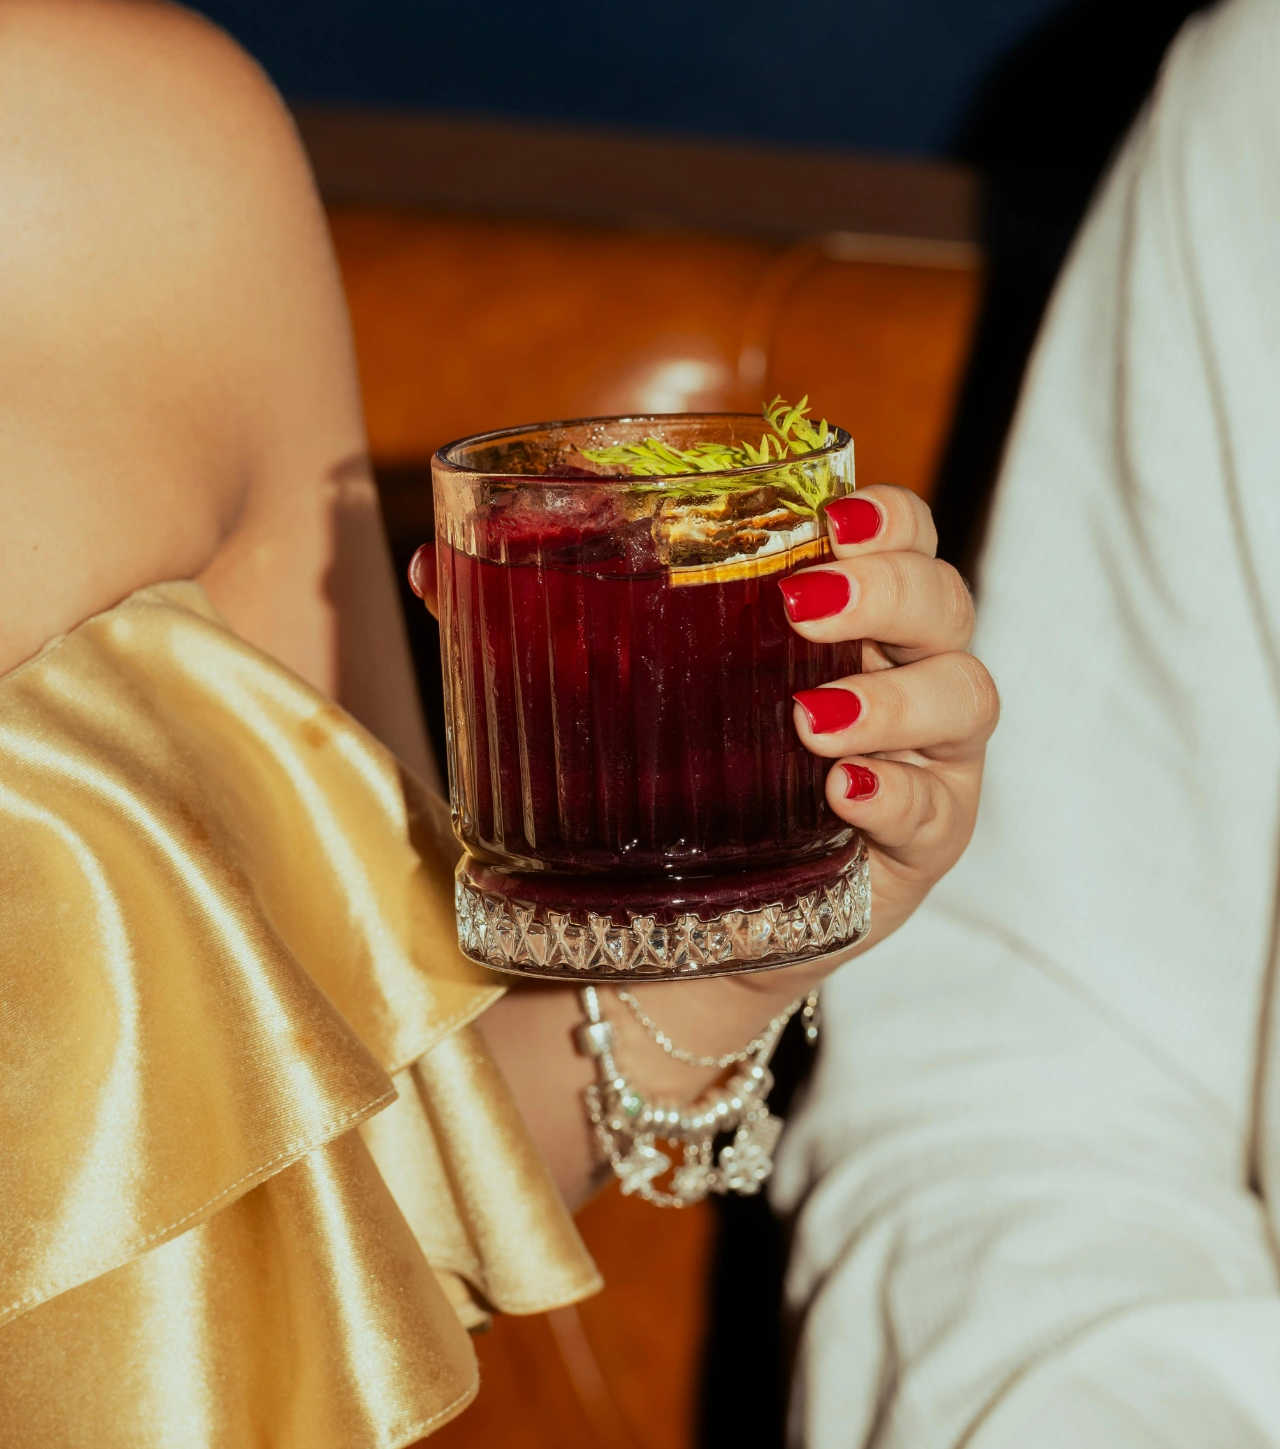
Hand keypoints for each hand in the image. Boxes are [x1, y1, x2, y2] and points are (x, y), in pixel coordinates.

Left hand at [556, 484, 995, 1095]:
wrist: (657, 934)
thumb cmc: (642, 786)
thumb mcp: (592, 698)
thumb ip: (520, 625)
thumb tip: (426, 559)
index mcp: (839, 617)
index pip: (902, 533)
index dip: (885, 514)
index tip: (823, 515)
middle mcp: (898, 675)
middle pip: (945, 602)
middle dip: (892, 589)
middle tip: (802, 604)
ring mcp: (922, 764)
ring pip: (963, 697)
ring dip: (892, 698)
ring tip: (806, 718)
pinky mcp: (917, 850)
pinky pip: (937, 811)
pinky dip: (896, 794)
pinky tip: (837, 793)